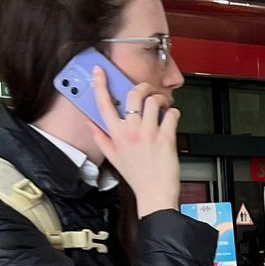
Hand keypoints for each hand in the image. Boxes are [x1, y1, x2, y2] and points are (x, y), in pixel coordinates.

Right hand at [88, 70, 181, 211]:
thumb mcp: (113, 157)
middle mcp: (131, 132)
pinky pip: (172, 114)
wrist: (154, 194)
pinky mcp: (165, 139)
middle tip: (149, 92)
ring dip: (161, 100)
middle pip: (133, 95)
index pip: (104, 104)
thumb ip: (100, 138)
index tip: (99, 71)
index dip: (100, 84)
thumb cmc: (137, 176)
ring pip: (154, 101)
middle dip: (144, 88)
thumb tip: (90, 123)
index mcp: (116, 135)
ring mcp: (148, 134)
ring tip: (163, 107)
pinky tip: (172, 119)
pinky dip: (174, 113)